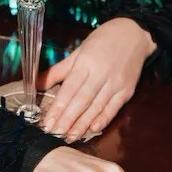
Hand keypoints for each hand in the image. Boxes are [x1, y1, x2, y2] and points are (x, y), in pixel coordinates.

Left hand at [41, 18, 156, 140]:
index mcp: (86, 63)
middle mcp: (101, 74)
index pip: (69, 89)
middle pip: (81, 101)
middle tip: (55, 134)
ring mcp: (115, 83)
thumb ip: (58, 70)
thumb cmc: (103, 41)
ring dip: (82, 124)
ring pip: (96, 107)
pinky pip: (113, 108)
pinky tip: (93, 129)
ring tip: (70, 137)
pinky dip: (104, 119)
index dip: (58, 107)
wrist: (134, 34)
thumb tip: (37, 84)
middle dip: (67, 120)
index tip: (47, 122)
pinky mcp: (127, 90)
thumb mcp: (78, 51)